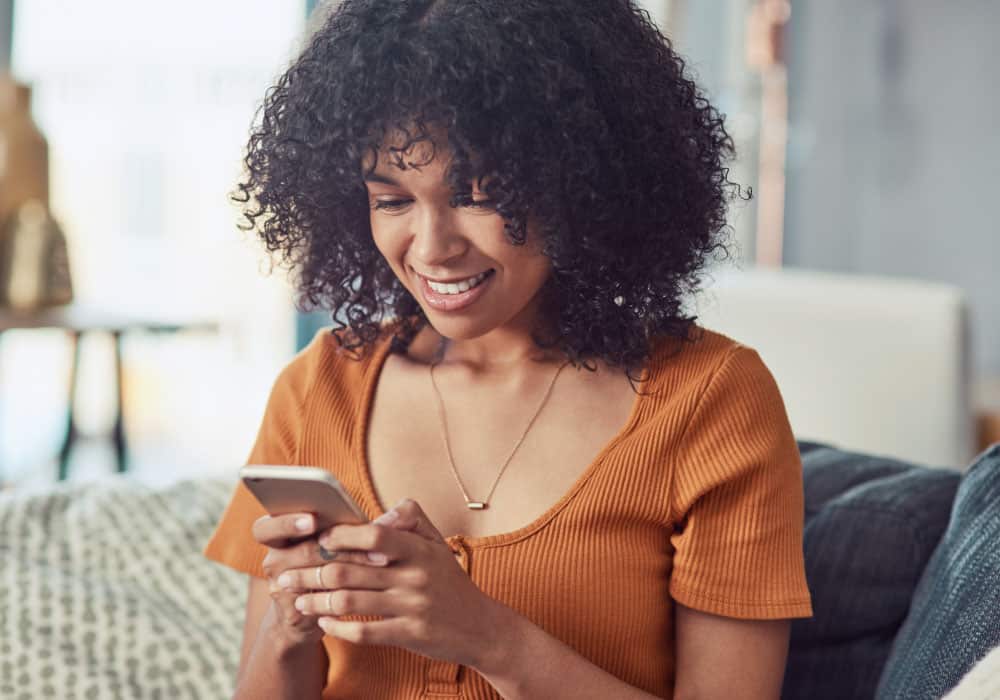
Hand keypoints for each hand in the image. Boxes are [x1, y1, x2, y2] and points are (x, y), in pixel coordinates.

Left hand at [274, 499, 509, 668]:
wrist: (481, 627)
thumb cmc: (451, 582)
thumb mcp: (438, 544)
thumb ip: (410, 519)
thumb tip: (380, 514)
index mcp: (419, 549)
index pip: (373, 535)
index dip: (340, 536)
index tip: (317, 540)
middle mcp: (414, 576)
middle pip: (347, 571)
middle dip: (308, 573)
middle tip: (285, 574)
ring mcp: (411, 607)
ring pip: (348, 603)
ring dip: (314, 601)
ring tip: (297, 599)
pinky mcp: (408, 635)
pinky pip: (363, 632)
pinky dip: (336, 627)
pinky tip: (323, 622)